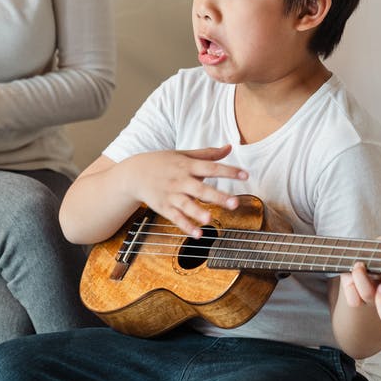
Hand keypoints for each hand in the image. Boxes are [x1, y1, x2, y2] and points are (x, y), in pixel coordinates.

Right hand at [122, 145, 246, 238]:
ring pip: (187, 205)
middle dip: (218, 196)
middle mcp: (180, 180)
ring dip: (198, 213)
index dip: (229, 171)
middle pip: (201, 189)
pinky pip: (176, 218)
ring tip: (210, 219)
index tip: (245, 175)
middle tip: (235, 203)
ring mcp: (171, 195)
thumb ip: (208, 154)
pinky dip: (186, 226)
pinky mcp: (164, 207)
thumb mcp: (184, 155)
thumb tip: (230, 147)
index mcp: (188, 165)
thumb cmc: (163, 162)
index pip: (211, 167)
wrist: (134, 174)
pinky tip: (198, 234)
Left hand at [339, 230, 380, 324]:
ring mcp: (372, 298)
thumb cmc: (378, 254)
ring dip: (362, 281)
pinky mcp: (357, 298)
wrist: (360, 257)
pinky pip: (354, 300)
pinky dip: (351, 287)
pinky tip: (350, 274)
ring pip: (368, 298)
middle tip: (378, 282)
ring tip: (359, 265)